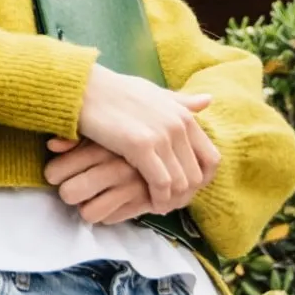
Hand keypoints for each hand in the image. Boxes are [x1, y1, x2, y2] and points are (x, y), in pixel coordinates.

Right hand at [65, 75, 220, 216]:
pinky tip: (149, 204)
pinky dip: (158, 198)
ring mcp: (161, 135)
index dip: (201, 180)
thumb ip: (180, 102)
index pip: (211, 159)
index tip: (184, 190)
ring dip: (171, 200)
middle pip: (197, 175)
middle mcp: (179, 125)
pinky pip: (160, 183)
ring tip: (159, 206)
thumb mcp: (154, 93)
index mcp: (184, 115)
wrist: (84, 88)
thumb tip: (208, 100)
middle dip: (185, 194)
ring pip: (180, 182)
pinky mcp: (140, 146)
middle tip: (170, 204)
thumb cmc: (115, 91)